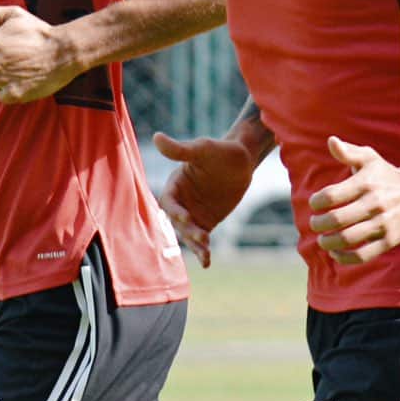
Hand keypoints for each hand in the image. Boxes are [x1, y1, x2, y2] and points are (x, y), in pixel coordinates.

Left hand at [0, 5, 76, 104]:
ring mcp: (3, 79)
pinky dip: (9, 92)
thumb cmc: (39, 32)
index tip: (4, 49)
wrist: (63, 52)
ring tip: (18, 71)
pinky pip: (1, 96)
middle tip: (10, 61)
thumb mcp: (14, 13)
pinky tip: (21, 82)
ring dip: (1, 79)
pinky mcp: (14, 94)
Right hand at [151, 130, 255, 268]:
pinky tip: (206, 263)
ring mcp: (193, 213)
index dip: (175, 210)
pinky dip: (203, 251)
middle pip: (178, 221)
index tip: (186, 216)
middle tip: (202, 237)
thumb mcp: (202, 149)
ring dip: (195, 244)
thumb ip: (180, 149)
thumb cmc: (221, 150)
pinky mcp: (206, 222)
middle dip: (188, 230)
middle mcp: (181, 201)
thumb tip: (157, 137)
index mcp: (175, 184)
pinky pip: (201, 239)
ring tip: (205, 253)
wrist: (243, 161)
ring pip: (189, 233)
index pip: (169, 201)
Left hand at [309, 136, 399, 265]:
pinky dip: (345, 258)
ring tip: (322, 240)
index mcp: (366, 183)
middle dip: (318, 224)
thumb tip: (331, 141)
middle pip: (337, 219)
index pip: (331, 195)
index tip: (314, 204)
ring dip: (328, 243)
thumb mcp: (369, 159)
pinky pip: (363, 255)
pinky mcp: (389, 240)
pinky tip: (335, 254)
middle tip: (314, 224)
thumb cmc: (385, 174)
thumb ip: (348, 152)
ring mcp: (383, 223)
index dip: (316, 202)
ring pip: (347, 239)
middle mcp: (375, 203)